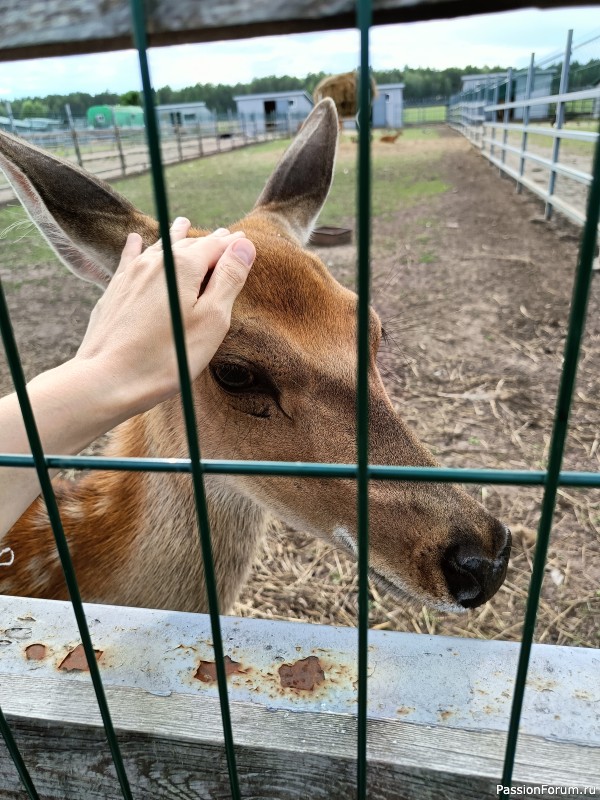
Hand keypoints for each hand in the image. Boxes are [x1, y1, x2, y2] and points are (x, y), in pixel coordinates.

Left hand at [75, 218, 254, 414]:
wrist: (109, 378)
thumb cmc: (168, 356)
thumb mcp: (211, 320)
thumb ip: (229, 279)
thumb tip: (243, 246)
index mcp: (184, 266)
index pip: (217, 246)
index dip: (234, 244)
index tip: (245, 239)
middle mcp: (157, 261)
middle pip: (189, 245)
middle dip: (209, 240)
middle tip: (225, 235)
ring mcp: (132, 274)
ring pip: (160, 247)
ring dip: (176, 237)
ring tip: (184, 224)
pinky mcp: (114, 290)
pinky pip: (129, 258)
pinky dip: (137, 246)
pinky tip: (134, 240)